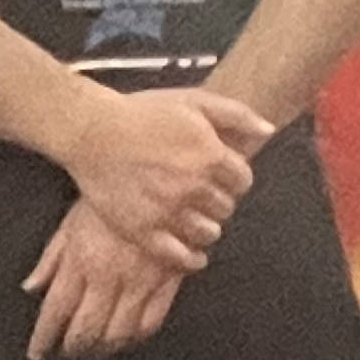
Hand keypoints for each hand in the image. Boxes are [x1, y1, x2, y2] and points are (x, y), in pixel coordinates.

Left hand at [23, 198, 186, 359]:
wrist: (160, 182)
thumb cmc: (111, 200)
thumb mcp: (72, 222)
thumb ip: (51, 258)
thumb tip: (31, 287)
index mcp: (81, 260)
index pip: (56, 311)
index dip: (44, 338)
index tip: (37, 353)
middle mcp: (109, 276)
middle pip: (86, 329)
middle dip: (74, 348)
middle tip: (68, 353)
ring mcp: (140, 281)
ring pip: (118, 333)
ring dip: (103, 349)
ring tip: (95, 351)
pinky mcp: (167, 281)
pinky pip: (151, 323)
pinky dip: (136, 338)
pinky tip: (127, 338)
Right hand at [56, 86, 269, 267]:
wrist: (91, 130)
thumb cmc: (144, 113)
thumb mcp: (194, 100)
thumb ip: (236, 114)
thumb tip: (268, 130)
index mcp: (210, 156)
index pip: (243, 180)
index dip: (234, 178)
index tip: (222, 176)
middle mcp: (193, 187)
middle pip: (226, 206)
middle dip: (219, 200)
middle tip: (203, 195)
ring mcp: (167, 211)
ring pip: (208, 233)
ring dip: (207, 226)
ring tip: (194, 218)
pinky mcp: (143, 231)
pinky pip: (179, 257)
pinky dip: (191, 259)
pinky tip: (194, 255)